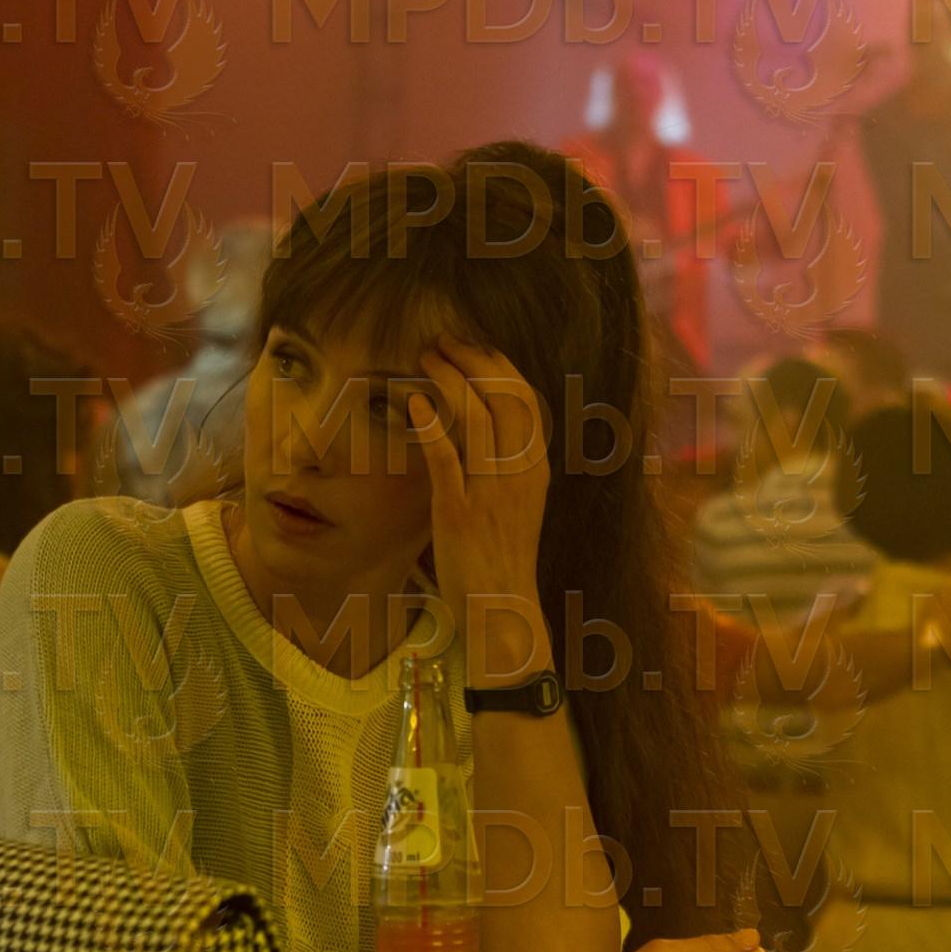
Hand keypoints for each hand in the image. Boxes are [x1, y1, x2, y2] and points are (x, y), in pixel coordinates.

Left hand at [408, 335, 552, 682]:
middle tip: (444, 342)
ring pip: (479, 418)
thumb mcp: (517, 503)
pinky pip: (448, 459)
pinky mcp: (460, 513)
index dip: (499, 365)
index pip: (526, 399)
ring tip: (426, 359)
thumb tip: (484, 425)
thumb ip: (506, 464)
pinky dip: (432, 425)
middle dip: (474, 360)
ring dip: (450, 380)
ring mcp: (492, 492)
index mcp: (535, 469)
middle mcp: (520, 474)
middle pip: (506, 397)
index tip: (473, 346)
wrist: (502, 609)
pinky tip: (415, 402)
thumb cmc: (503, 558)